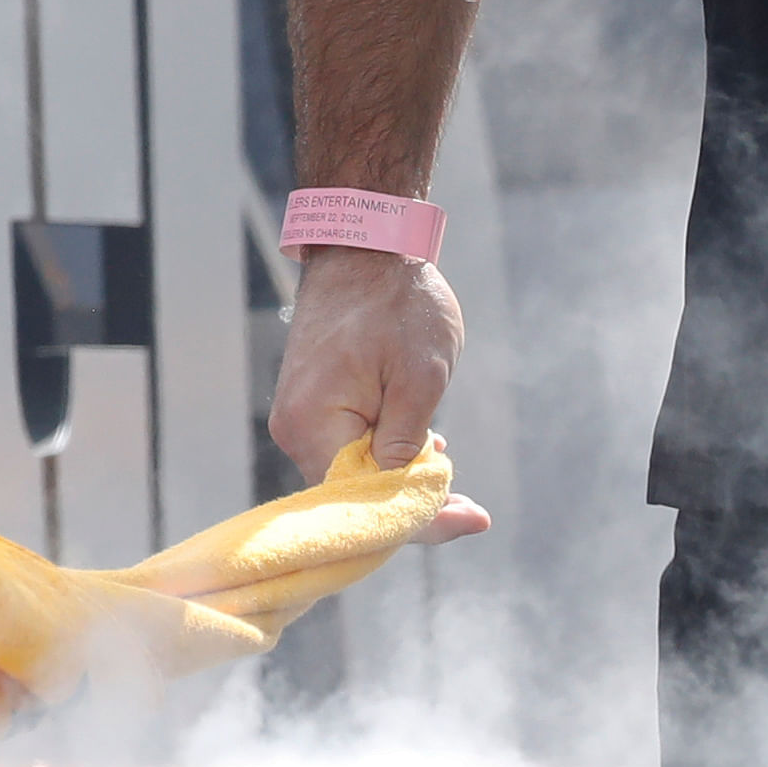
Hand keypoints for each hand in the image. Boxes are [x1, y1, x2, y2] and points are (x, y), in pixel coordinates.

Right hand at [269, 249, 489, 539]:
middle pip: (356, 497)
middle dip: (413, 505)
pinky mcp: (312, 407)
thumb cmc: (398, 302)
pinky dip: (387, 456)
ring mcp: (299, 419)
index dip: (420, 521)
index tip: (473, 520)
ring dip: (402, 479)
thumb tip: (412, 502)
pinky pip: (349, 450)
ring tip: (451, 472)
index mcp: (314, 426)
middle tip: (472, 509)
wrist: (364, 245)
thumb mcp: (421, 375)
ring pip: (354, 476)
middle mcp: (294, 431)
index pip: (363, 503)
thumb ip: (410, 445)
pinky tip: (426, 449)